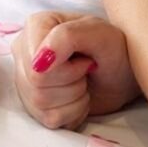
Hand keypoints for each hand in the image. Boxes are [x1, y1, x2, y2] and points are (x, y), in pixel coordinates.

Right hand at [11, 11, 141, 129]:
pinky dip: (73, 112)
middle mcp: (25, 52)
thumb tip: (40, 63)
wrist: (123, 74)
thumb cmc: (113, 48)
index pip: (36, 67)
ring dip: (75, 97)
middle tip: (87, 69)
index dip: (67, 70)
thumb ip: (68, 37)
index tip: (85, 58)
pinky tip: (80, 96)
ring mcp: (26, 80)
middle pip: (37, 87)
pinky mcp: (34, 105)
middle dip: (72, 83)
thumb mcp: (100, 33)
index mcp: (36, 26)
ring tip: (84, 81)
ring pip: (41, 105)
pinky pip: (49, 120)